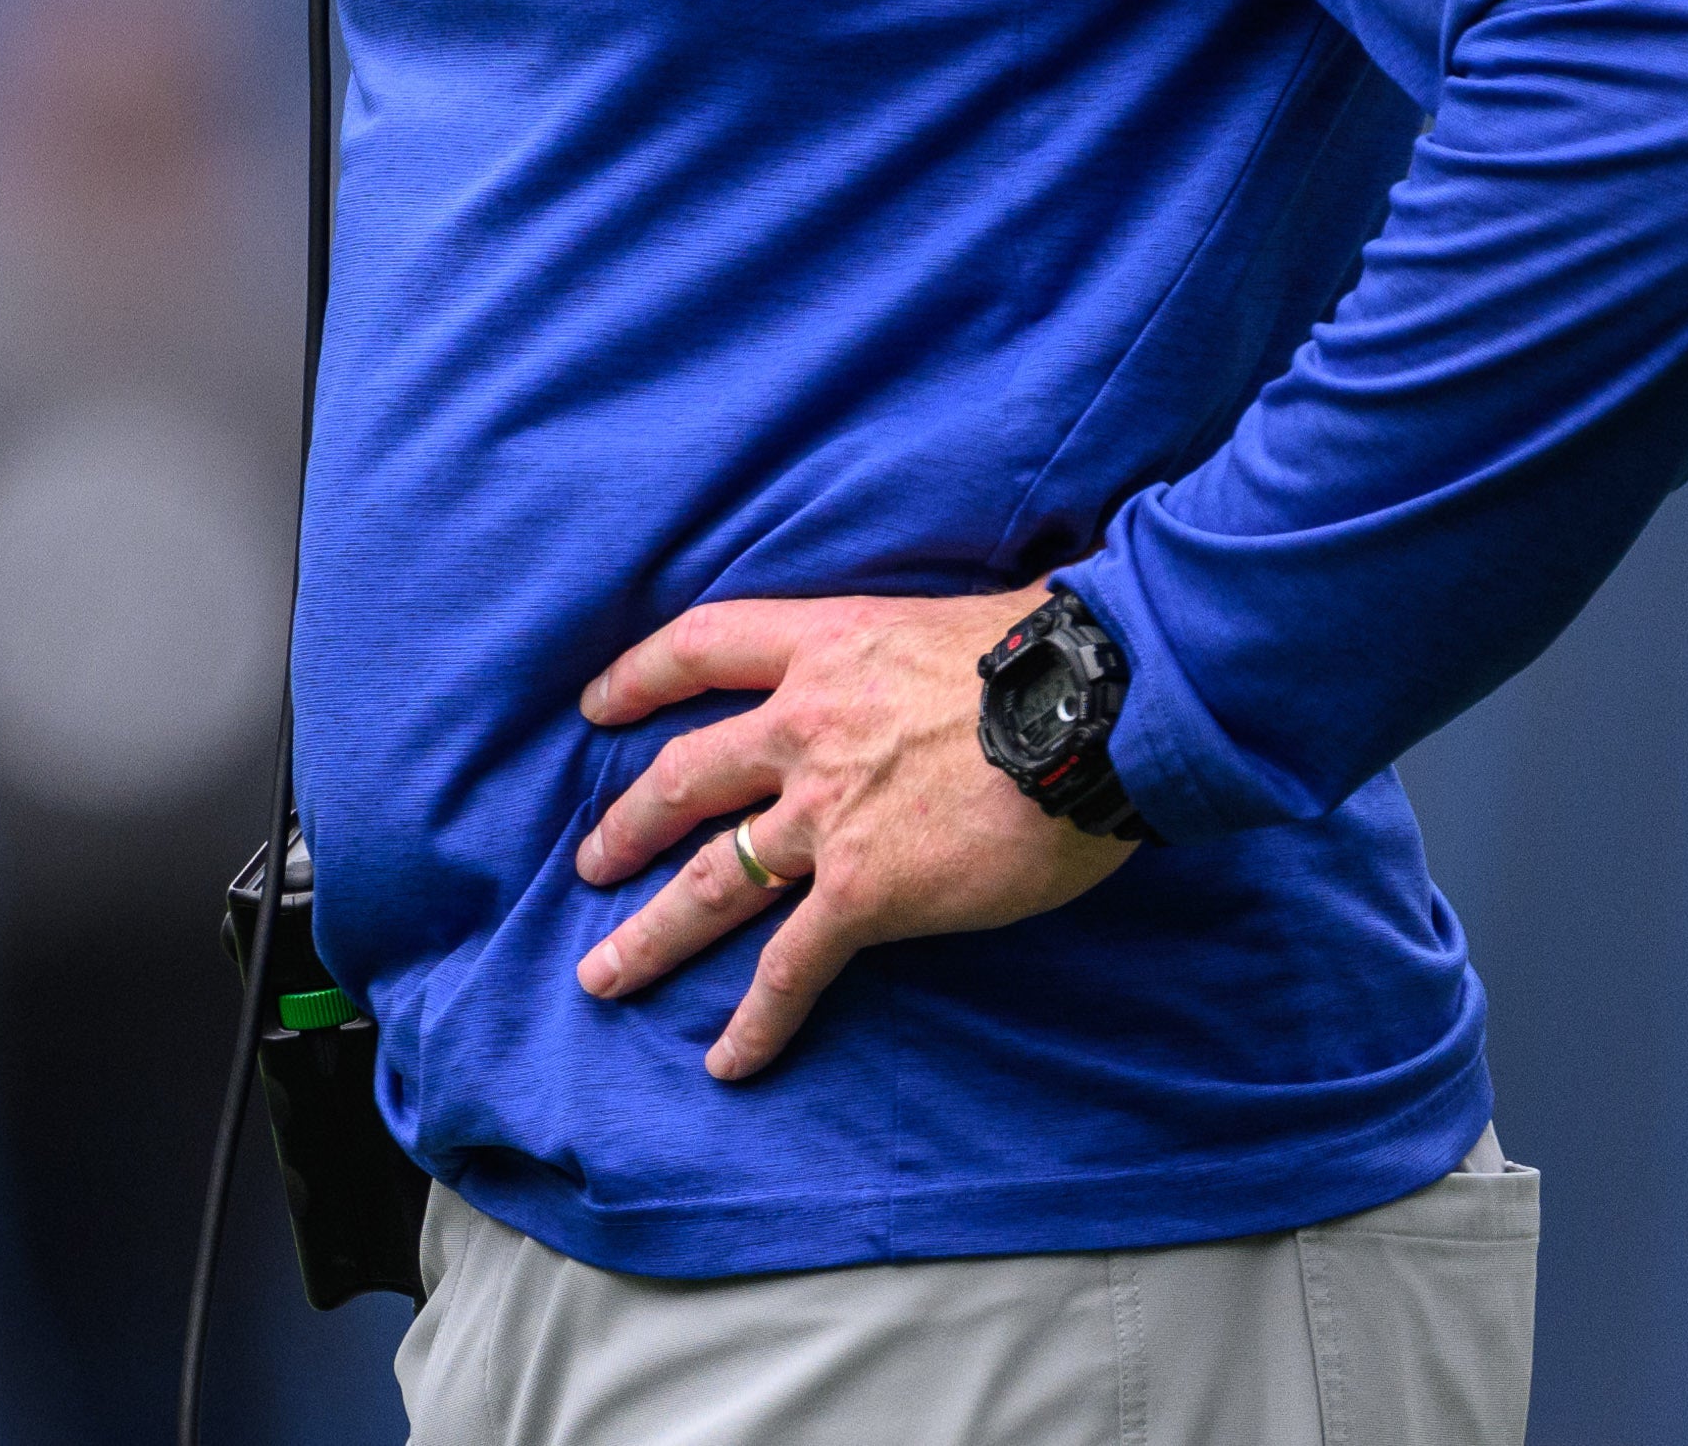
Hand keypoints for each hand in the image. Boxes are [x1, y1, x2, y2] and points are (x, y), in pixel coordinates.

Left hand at [569, 585, 1136, 1081]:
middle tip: (590, 865)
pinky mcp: (865, 892)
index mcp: (825, 645)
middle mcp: (805, 727)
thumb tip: (925, 694)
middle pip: (682, 779)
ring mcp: (826, 815)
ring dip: (651, 934)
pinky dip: (756, 1021)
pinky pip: (791, 967)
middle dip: (627, 827)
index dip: (639, 677)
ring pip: (712, 880)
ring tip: (605, 974)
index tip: (596, 705)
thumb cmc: (1053, 659)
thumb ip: (903, 664)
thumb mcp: (950, 625)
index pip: (701, 647)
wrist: (1097, 708)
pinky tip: (728, 1061)